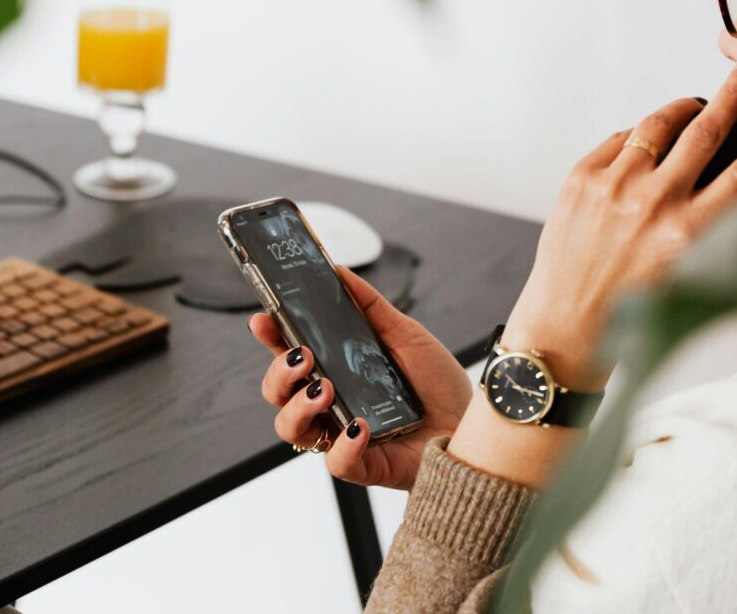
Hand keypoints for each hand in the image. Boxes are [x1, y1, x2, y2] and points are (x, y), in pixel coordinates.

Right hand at [249, 266, 472, 489]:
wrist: (473, 423)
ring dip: (298, 407)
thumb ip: (370, 306)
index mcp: (336, 370)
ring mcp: (342, 435)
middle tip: (303, 357)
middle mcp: (331, 403)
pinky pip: (335, 463)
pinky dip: (343, 445)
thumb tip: (339, 272)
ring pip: (292, 430)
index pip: (290, 354)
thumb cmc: (438, 384)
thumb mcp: (406, 335)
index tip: (263, 319)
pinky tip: (360, 425)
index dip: (270, 338)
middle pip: (278, 394)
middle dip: (279, 373)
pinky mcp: (363, 465)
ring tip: (326, 388)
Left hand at [502, 54, 736, 389]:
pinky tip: (649, 148)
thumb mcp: (702, 290)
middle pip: (706, 130)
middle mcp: (653, 205)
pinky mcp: (582, 178)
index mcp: (689, 236)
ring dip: (684, 110)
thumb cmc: (635, 313)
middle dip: (734, 94)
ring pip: (659, 124)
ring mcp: (613, 186)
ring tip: (697, 107)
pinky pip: (621, 139)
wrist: (567, 325)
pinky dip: (640, 138)